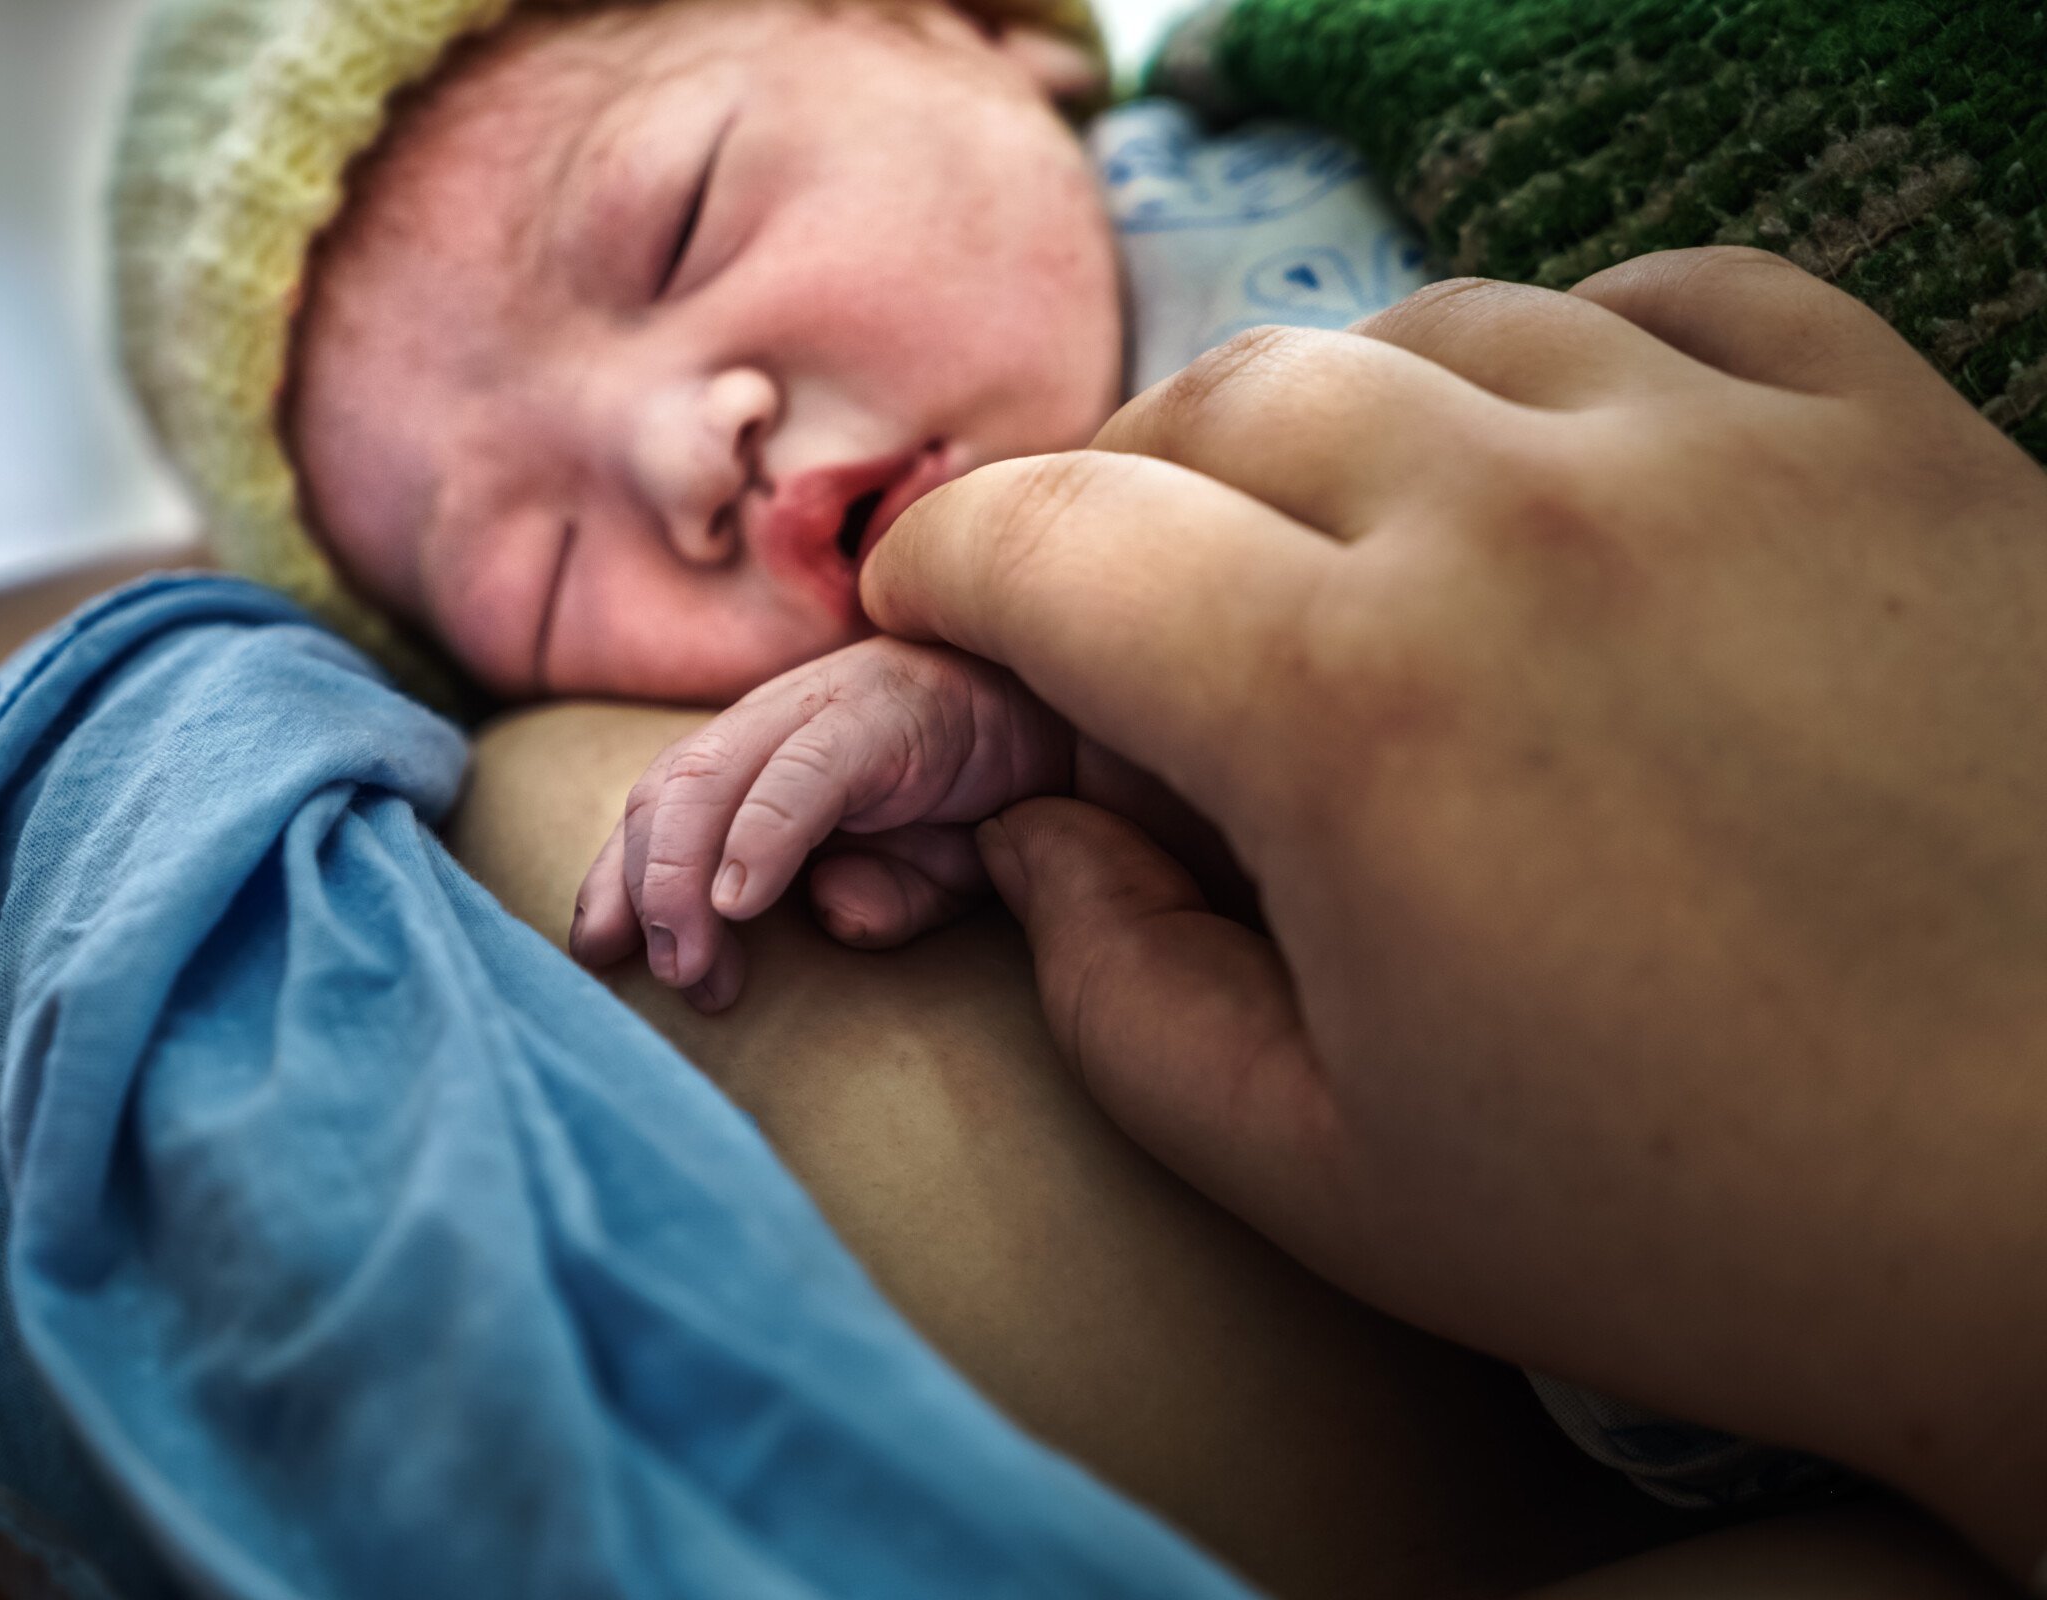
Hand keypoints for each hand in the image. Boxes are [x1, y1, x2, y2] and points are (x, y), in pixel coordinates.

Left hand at [567, 636, 1071, 1010]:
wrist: (1094, 723)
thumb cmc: (998, 796)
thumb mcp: (929, 876)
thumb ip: (876, 899)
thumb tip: (835, 914)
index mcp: (767, 753)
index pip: (662, 805)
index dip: (619, 878)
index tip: (599, 955)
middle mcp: (780, 719)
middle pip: (665, 790)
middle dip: (637, 887)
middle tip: (647, 974)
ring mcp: (828, 704)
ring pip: (710, 777)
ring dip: (680, 876)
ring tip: (689, 962)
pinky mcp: (886, 706)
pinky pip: (804, 772)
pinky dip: (762, 835)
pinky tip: (741, 898)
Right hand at [862, 248, 2046, 1575]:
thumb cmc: (1703, 1221)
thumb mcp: (1326, 1174)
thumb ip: (1114, 992)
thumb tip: (1031, 837)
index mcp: (1342, 703)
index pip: (1046, 537)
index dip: (942, 569)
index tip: (935, 622)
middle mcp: (1514, 514)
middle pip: (1214, 402)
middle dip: (1121, 505)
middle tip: (1135, 632)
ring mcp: (1720, 447)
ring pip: (1420, 328)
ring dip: (1330, 431)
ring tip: (1348, 564)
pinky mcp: (1890, 432)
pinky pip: (1665, 300)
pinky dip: (1561, 362)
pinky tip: (1561, 478)